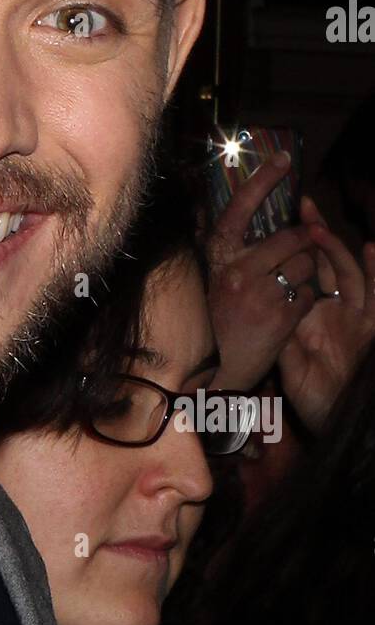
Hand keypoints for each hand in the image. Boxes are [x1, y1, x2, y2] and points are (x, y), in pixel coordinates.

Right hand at [207, 153, 316, 389]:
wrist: (220, 370)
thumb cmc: (220, 319)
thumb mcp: (217, 278)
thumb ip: (231, 248)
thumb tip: (234, 208)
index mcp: (220, 256)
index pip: (240, 208)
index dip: (263, 180)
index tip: (284, 159)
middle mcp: (237, 270)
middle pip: (292, 237)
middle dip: (304, 245)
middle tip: (299, 256)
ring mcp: (260, 294)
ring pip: (307, 264)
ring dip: (307, 274)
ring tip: (290, 288)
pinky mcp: (281, 316)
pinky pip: (311, 292)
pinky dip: (307, 299)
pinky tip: (291, 310)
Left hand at [278, 203, 374, 430]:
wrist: (337, 419)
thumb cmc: (313, 396)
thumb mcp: (288, 361)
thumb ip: (281, 332)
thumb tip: (261, 307)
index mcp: (315, 312)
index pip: (306, 270)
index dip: (299, 245)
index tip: (284, 222)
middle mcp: (338, 309)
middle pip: (329, 263)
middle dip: (318, 235)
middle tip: (305, 205)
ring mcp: (357, 317)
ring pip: (351, 274)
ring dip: (337, 249)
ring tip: (320, 227)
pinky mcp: (371, 328)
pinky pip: (374, 296)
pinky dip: (374, 273)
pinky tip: (371, 250)